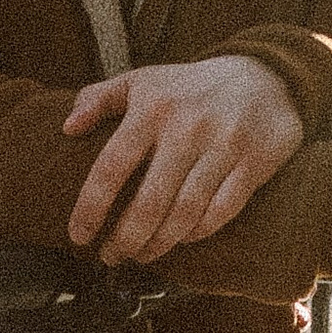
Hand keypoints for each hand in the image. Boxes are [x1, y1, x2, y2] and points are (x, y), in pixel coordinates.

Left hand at [63, 54, 305, 263]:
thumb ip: (99, 98)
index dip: (91, 208)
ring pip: (185, 213)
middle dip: (126, 239)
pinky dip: (198, 232)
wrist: (264, 75)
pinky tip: (182, 239)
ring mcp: (223, 146)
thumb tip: (67, 127)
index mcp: (151, 109)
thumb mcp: (142, 81)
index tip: (79, 236)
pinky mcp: (254, 162)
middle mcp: (186, 129)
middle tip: (111, 257)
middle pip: (150, 202)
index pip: (111, 167)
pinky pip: (221, 211)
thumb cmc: (190, 87)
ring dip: (159, 243)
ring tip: (143, 255)